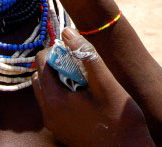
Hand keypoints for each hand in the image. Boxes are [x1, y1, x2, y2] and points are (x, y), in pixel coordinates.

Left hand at [32, 28, 151, 145]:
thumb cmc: (120, 119)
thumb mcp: (105, 83)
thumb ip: (86, 54)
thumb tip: (67, 32)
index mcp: (55, 100)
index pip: (42, 61)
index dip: (58, 50)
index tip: (77, 50)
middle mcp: (48, 114)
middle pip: (41, 75)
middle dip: (57, 63)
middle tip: (82, 64)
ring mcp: (53, 124)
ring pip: (46, 90)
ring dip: (60, 78)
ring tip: (85, 79)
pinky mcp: (61, 130)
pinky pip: (53, 104)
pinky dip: (63, 93)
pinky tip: (86, 95)